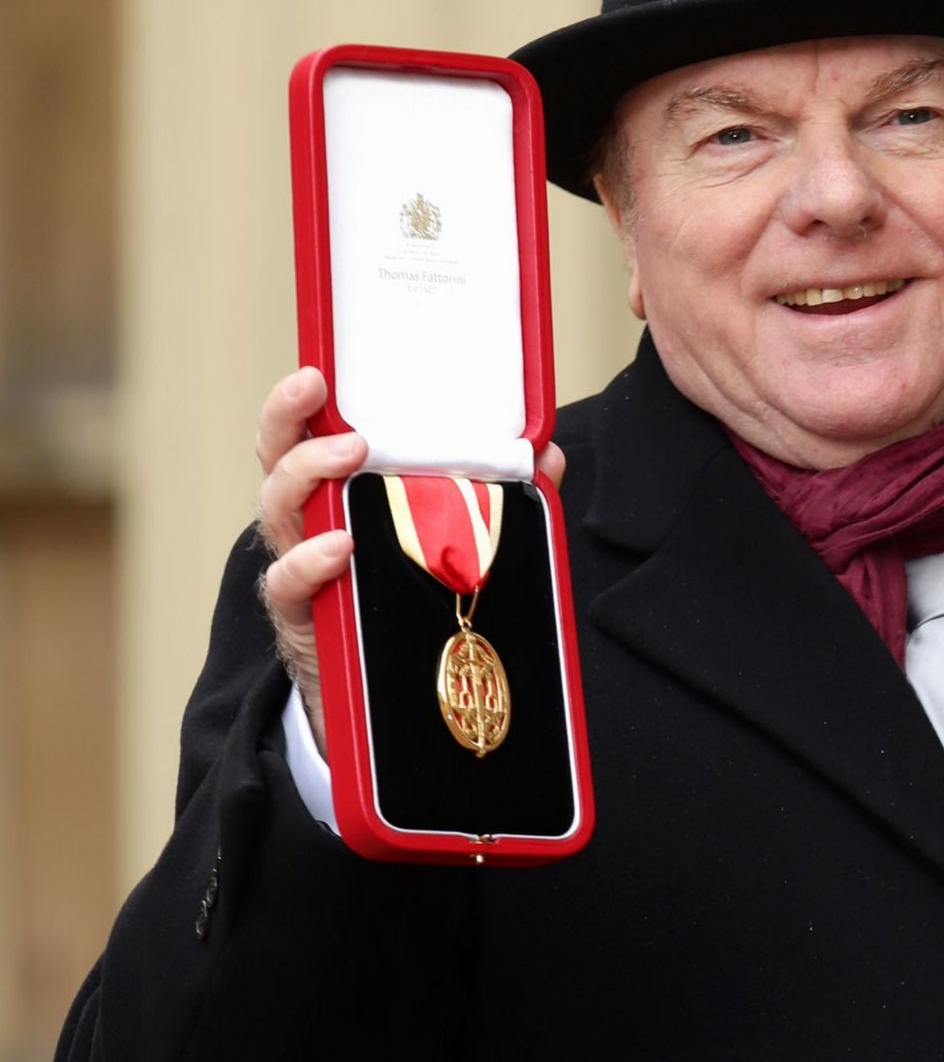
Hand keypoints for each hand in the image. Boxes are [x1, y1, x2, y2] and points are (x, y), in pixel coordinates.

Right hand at [255, 368, 564, 755]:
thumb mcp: (454, 536)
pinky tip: (338, 546)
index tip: (316, 373)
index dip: (298, 403)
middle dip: (289, 422)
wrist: (392, 687)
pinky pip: (288, 583)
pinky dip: (310, 561)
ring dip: (307, 476)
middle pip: (277, 460)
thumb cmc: (415, 590)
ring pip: (278, 511)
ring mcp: (298, 566)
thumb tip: (548, 452)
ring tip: (350, 456)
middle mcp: (307, 521)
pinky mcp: (303, 616)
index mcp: (339, 490)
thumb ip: (498, 493)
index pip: (305, 434)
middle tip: (331, 402)